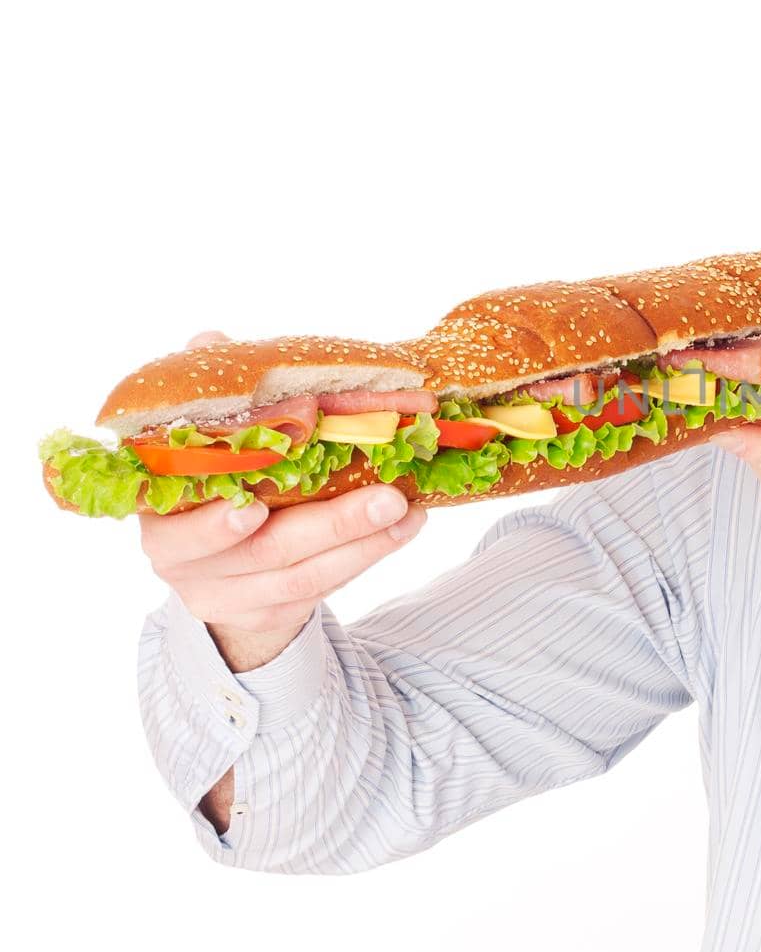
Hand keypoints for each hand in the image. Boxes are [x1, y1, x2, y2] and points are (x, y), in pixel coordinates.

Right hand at [136, 330, 427, 671]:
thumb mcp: (203, 441)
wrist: (213, 564)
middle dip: (330, 526)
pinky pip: (325, 586)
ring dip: (363, 541)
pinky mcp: (272, 611)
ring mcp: (231, 595)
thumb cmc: (213, 481)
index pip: (181, 530)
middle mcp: (188, 565)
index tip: (248, 510)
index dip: (213, 525)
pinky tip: (403, 529)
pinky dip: (368, 555)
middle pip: (264, 552)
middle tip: (385, 498)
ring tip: (408, 510)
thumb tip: (209, 341)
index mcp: (162, 518)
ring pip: (305, 575)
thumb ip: (208, 400)